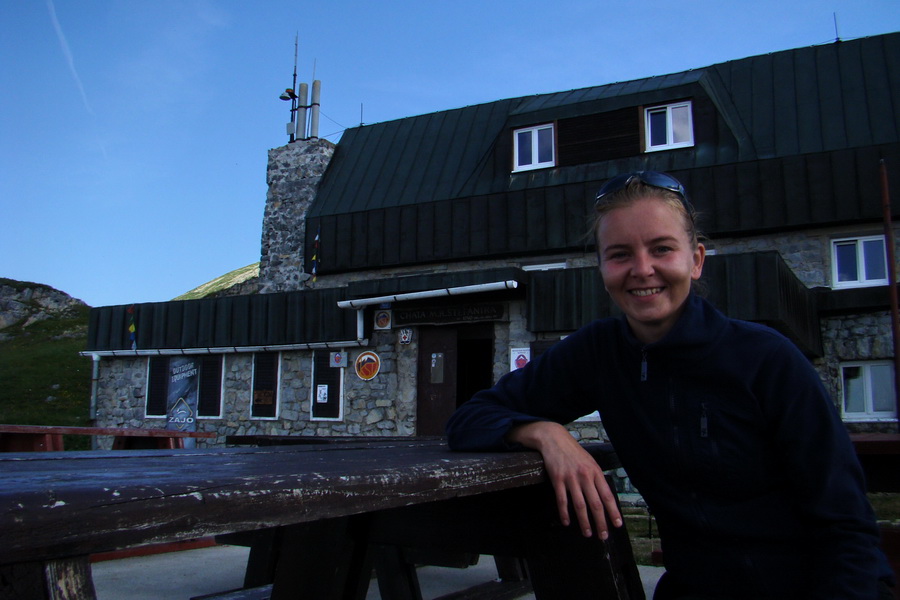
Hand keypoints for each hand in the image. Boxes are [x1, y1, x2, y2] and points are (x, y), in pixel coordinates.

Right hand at [507, 421, 622, 538]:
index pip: (607, 495)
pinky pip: (562, 500)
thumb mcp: (590, 462)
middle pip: (595, 504)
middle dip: (601, 522)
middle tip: (603, 536)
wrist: (554, 439)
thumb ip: (596, 478)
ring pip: (580, 505)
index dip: (613, 511)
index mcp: (595, 472)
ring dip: (584, 522)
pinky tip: (567, 522)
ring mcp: (571, 478)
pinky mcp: (557, 479)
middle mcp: (585, 476)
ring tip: (588, 533)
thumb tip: (604, 497)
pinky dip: (564, 513)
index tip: (617, 524)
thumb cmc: (573, 452)